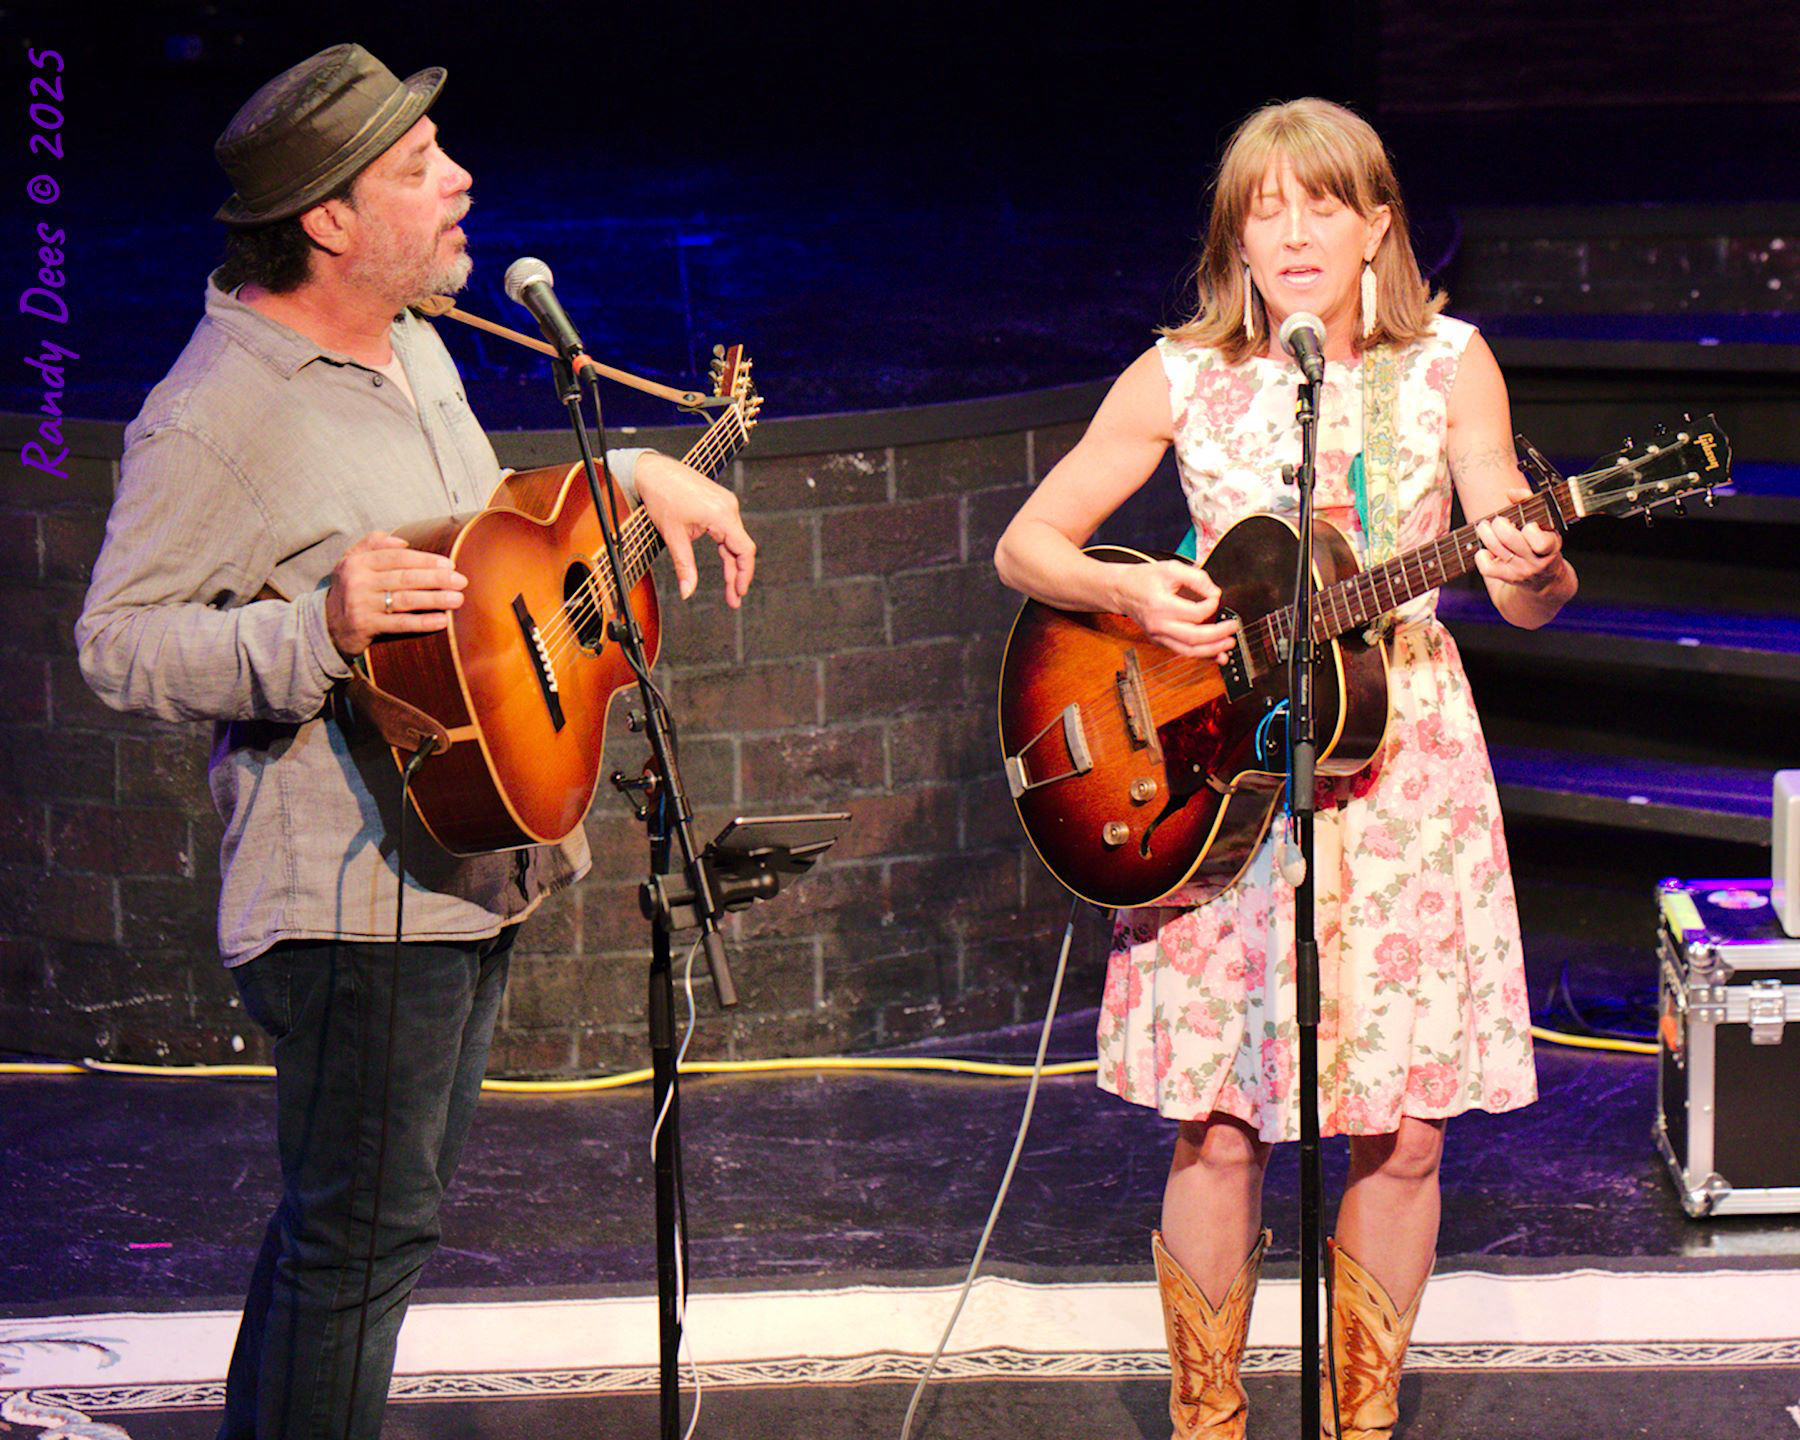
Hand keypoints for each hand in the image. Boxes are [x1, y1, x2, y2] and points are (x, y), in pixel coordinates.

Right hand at [326, 532, 465, 657]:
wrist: (325, 625)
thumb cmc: (350, 589)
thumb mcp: (352, 561)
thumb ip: (373, 544)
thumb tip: (404, 542)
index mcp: (358, 562)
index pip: (398, 557)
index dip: (426, 560)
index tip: (450, 565)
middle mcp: (358, 581)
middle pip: (405, 578)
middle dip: (437, 579)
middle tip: (461, 581)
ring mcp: (361, 605)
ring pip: (405, 600)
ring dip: (435, 599)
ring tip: (457, 599)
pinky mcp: (365, 627)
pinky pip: (400, 624)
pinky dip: (423, 622)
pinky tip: (442, 620)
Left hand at [633, 452, 755, 606]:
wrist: (653, 471)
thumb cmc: (662, 495)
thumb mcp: (673, 535)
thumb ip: (684, 566)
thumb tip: (687, 591)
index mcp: (721, 514)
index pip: (744, 550)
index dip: (745, 574)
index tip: (739, 592)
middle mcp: (728, 507)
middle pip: (741, 548)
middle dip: (737, 575)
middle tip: (734, 598)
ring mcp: (725, 504)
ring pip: (734, 541)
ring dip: (732, 564)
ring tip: (730, 587)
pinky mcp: (719, 503)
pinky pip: (728, 530)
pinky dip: (725, 549)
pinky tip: (724, 565)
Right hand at [1113, 558, 1237, 658]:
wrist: (1121, 590)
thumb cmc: (1145, 578)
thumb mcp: (1171, 568)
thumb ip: (1196, 578)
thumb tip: (1215, 593)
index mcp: (1161, 605)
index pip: (1196, 613)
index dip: (1212, 605)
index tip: (1216, 596)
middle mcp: (1159, 624)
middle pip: (1194, 637)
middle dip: (1218, 635)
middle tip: (1233, 627)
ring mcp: (1158, 636)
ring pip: (1189, 651)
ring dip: (1212, 651)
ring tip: (1228, 646)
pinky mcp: (1159, 641)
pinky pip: (1182, 652)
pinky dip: (1201, 655)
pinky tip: (1216, 655)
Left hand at [1474, 486, 1564, 590]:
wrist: (1545, 579)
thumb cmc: (1543, 544)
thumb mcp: (1546, 524)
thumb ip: (1529, 503)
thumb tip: (1511, 492)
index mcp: (1551, 546)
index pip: (1540, 540)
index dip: (1530, 529)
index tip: (1528, 524)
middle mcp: (1537, 561)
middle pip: (1509, 538)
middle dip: (1499, 523)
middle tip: (1499, 521)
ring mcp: (1521, 571)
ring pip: (1496, 548)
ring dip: (1486, 533)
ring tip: (1486, 527)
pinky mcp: (1507, 577)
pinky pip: (1487, 568)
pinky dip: (1481, 556)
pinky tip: (1487, 550)